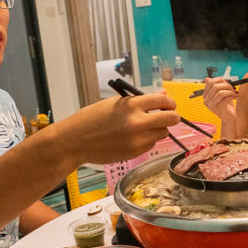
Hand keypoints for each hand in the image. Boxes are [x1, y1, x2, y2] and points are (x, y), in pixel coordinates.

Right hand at [53, 92, 179, 166]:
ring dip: (158, 129)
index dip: (170, 102)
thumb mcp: (116, 103)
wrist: (75, 141)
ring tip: (143, 127)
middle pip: (171, 119)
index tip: (168, 104)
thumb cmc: (92, 118)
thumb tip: (163, 95)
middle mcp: (138, 122)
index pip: (164, 101)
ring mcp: (138, 139)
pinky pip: (151, 144)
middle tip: (166, 116)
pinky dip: (147, 140)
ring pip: (163, 133)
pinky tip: (132, 137)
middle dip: (171, 116)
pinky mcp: (135, 152)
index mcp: (132, 105)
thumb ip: (141, 101)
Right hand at [202, 77, 236, 121]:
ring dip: (230, 91)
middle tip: (232, 87)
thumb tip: (207, 78)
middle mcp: (206, 100)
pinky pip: (225, 99)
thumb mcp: (221, 93)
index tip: (226, 81)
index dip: (219, 79)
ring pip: (220, 93)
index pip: (209, 83)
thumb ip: (216, 86)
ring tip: (234, 93)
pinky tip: (236, 97)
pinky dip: (232, 96)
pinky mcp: (217, 109)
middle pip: (215, 86)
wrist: (229, 117)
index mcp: (206, 95)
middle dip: (226, 85)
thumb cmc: (226, 105)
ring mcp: (210, 105)